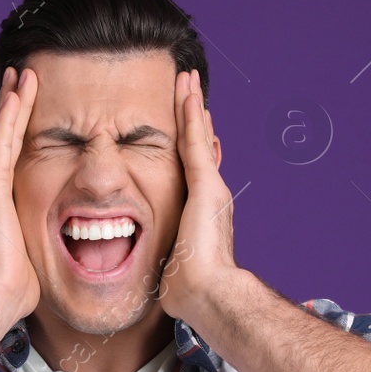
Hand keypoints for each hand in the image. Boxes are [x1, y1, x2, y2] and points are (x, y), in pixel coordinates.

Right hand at [0, 66, 39, 327]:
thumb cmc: (15, 287)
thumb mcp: (35, 255)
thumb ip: (42, 242)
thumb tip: (64, 248)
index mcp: (0, 203)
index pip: (10, 156)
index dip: (18, 129)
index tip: (25, 107)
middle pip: (2, 137)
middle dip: (11, 106)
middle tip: (19, 78)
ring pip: (1, 133)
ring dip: (11, 102)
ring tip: (20, 74)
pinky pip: (1, 143)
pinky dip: (9, 117)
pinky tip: (16, 94)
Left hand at [159, 68, 239, 323]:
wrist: (206, 293)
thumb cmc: (187, 289)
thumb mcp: (171, 267)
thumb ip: (168, 260)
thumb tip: (160, 276)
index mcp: (200, 211)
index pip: (191, 169)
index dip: (189, 144)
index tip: (186, 124)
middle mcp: (210, 193)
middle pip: (199, 145)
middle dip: (194, 117)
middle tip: (190, 89)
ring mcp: (210, 186)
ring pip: (197, 136)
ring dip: (192, 105)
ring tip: (187, 78)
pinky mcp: (205, 183)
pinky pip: (194, 139)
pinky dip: (190, 113)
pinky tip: (186, 90)